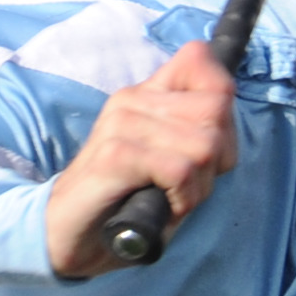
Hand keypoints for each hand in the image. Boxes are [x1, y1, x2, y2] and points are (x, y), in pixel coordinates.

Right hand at [45, 42, 238, 276]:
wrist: (68, 236)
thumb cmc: (124, 204)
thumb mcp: (170, 166)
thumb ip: (196, 137)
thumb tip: (227, 127)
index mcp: (146, 94)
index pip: (201, 59)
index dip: (221, 98)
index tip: (209, 141)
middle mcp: (133, 100)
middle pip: (216, 106)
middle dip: (220, 154)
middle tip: (191, 183)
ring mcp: (122, 125)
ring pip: (203, 144)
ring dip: (200, 184)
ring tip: (173, 198)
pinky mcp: (115, 156)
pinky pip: (179, 170)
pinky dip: (183, 197)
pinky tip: (164, 206)